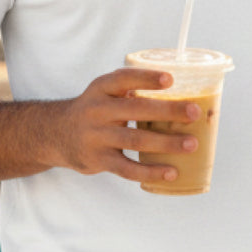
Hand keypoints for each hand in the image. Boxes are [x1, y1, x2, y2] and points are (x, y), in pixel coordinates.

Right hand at [51, 69, 198, 185]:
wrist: (57, 134)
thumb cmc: (96, 111)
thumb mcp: (104, 93)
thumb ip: (132, 91)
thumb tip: (181, 98)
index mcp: (101, 89)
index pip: (123, 79)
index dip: (146, 78)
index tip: (170, 79)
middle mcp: (97, 110)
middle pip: (135, 109)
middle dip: (167, 111)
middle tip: (194, 112)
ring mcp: (97, 137)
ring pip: (135, 140)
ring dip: (166, 143)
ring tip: (192, 144)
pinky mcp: (98, 160)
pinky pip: (127, 168)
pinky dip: (151, 172)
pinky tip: (171, 172)